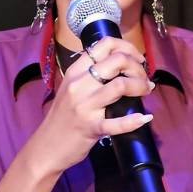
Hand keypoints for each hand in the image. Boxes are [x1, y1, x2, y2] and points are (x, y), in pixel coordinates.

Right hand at [28, 36, 154, 174]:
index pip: (104, 44)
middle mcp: (79, 84)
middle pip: (117, 61)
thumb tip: (121, 65)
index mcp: (75, 71)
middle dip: (138, 67)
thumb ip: (90, 75)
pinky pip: (117, 123)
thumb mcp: (71, 88)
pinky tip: (145, 118)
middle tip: (144, 78)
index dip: (127, 47)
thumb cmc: (62, 117)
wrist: (46, 147)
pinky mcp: (91, 128)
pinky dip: (134, 120)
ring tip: (146, 91)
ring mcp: (85, 106)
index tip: (137, 59)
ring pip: (120, 85)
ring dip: (140, 86)